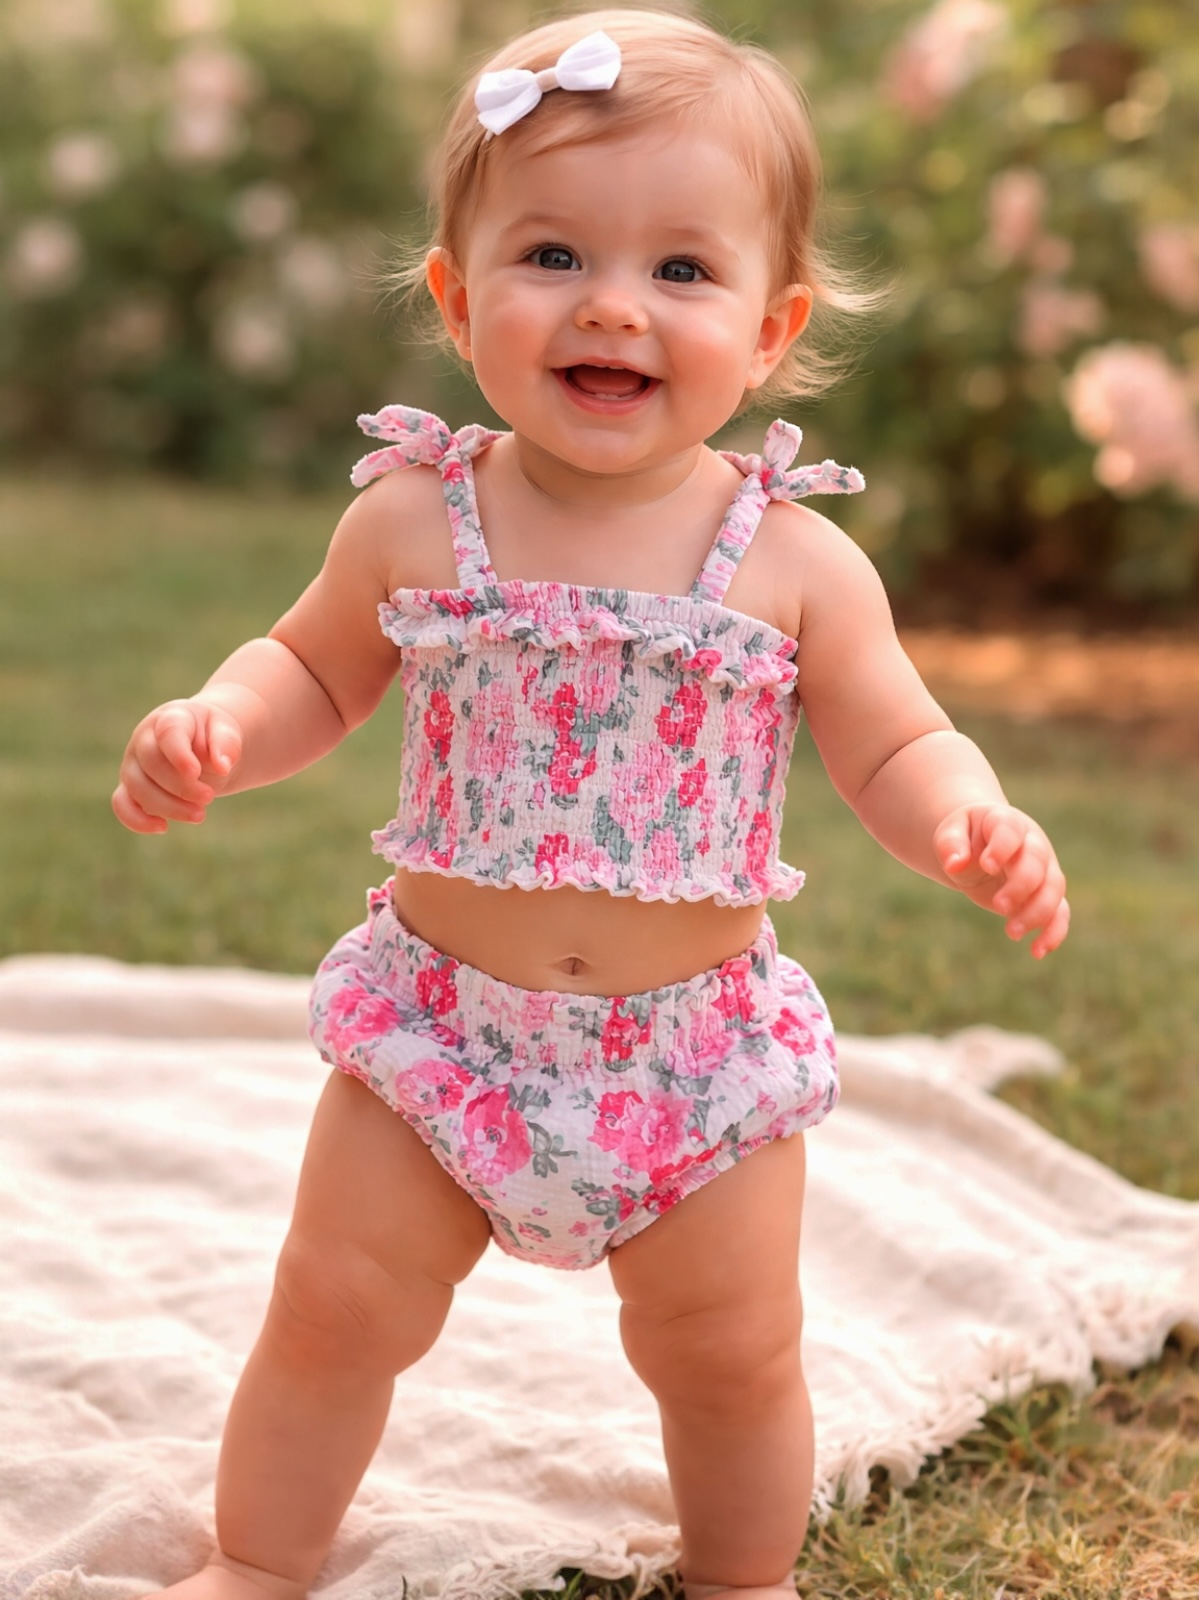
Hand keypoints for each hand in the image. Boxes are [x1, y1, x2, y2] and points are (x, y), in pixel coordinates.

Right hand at [112, 699, 243, 834]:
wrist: (202, 744)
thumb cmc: (213, 735)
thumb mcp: (226, 731)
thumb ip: (226, 743)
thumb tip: (223, 765)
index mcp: (170, 718)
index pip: (168, 734)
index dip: (179, 755)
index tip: (195, 773)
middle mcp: (144, 739)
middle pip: (151, 763)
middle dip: (181, 787)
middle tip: (209, 797)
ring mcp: (133, 762)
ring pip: (137, 787)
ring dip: (167, 806)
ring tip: (200, 815)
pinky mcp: (130, 786)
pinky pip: (122, 804)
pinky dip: (136, 820)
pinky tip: (162, 827)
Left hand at [934, 804, 1068, 958]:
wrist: (982, 845)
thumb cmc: (966, 837)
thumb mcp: (951, 833)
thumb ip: (951, 844)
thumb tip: (954, 863)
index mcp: (1007, 822)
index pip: (1010, 832)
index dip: (1001, 848)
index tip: (987, 865)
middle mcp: (1033, 844)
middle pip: (1037, 864)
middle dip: (1021, 886)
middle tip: (999, 905)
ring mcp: (1045, 869)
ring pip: (1053, 890)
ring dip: (1037, 913)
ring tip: (1011, 933)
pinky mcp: (1047, 894)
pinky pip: (1060, 913)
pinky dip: (1054, 932)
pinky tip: (1037, 951)